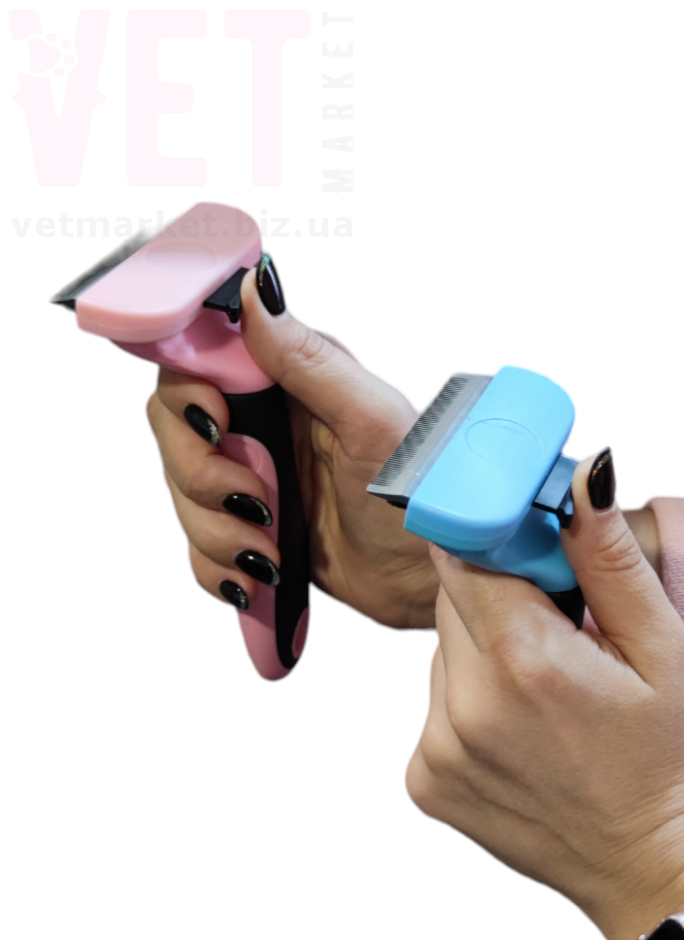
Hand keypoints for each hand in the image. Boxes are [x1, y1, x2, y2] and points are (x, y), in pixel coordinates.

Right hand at [146, 268, 437, 628]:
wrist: (427, 575)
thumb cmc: (418, 491)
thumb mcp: (369, 418)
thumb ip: (308, 358)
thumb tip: (257, 288)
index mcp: (286, 380)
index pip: (197, 362)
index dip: (190, 394)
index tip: (217, 425)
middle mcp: (260, 424)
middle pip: (174, 429)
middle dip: (203, 476)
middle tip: (256, 501)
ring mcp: (251, 478)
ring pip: (182, 495)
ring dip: (218, 533)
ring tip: (271, 550)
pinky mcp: (247, 530)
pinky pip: (197, 548)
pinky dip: (219, 567)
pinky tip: (259, 576)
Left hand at [407, 451, 683, 939]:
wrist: (650, 865)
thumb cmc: (666, 762)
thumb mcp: (662, 651)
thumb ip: (609, 561)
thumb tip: (579, 480)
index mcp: (524, 662)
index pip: (464, 551)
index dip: (490, 537)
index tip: (516, 542)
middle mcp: (464, 706)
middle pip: (453, 599)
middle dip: (498, 595)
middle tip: (554, 626)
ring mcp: (438, 747)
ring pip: (444, 649)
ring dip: (483, 648)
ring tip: (541, 685)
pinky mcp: (426, 777)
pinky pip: (435, 702)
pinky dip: (468, 697)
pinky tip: (518, 722)